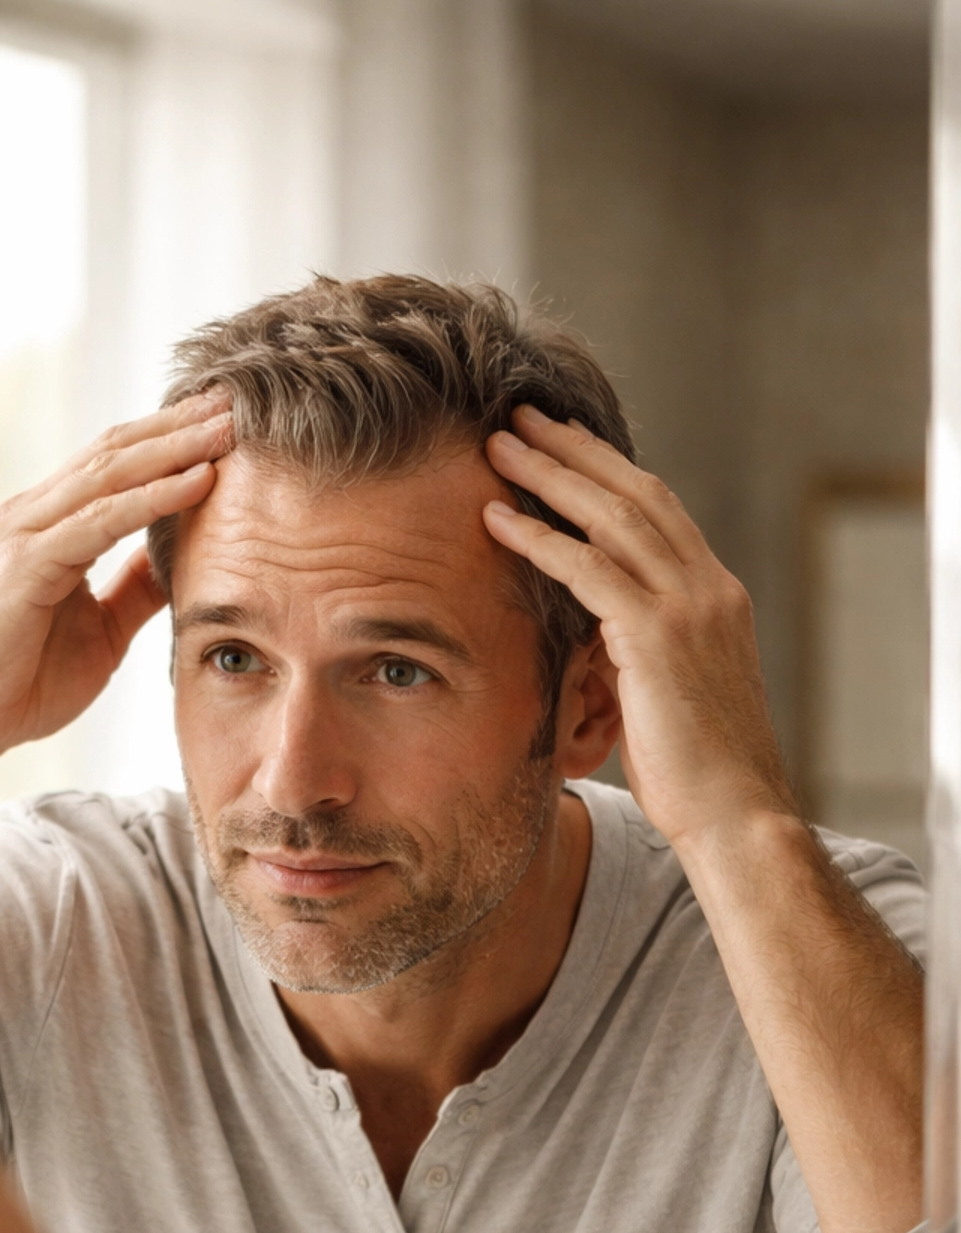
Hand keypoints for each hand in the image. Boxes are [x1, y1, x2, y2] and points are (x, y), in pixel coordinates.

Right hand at [0, 398, 231, 778]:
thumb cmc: (18, 683)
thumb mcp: (101, 630)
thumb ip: (135, 589)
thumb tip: (182, 560)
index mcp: (49, 525)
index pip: (117, 463)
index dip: (173, 438)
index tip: (229, 420)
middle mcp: (33, 516)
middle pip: (117, 451)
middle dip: (180, 425)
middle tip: (240, 399)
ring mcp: (25, 535)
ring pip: (111, 473)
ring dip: (176, 447)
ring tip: (230, 427)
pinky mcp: (24, 566)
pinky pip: (100, 520)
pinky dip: (153, 498)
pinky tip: (198, 481)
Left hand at [483, 408, 797, 853]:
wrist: (736, 814)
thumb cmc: (698, 776)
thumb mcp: (671, 697)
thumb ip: (640, 655)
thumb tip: (595, 647)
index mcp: (716, 597)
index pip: (659, 512)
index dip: (607, 472)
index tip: (563, 444)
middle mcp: (708, 588)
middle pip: (634, 494)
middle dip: (575, 450)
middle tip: (521, 417)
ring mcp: (689, 607)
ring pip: (611, 517)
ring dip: (549, 476)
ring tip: (499, 446)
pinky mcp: (658, 638)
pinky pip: (588, 569)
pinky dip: (539, 539)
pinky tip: (496, 519)